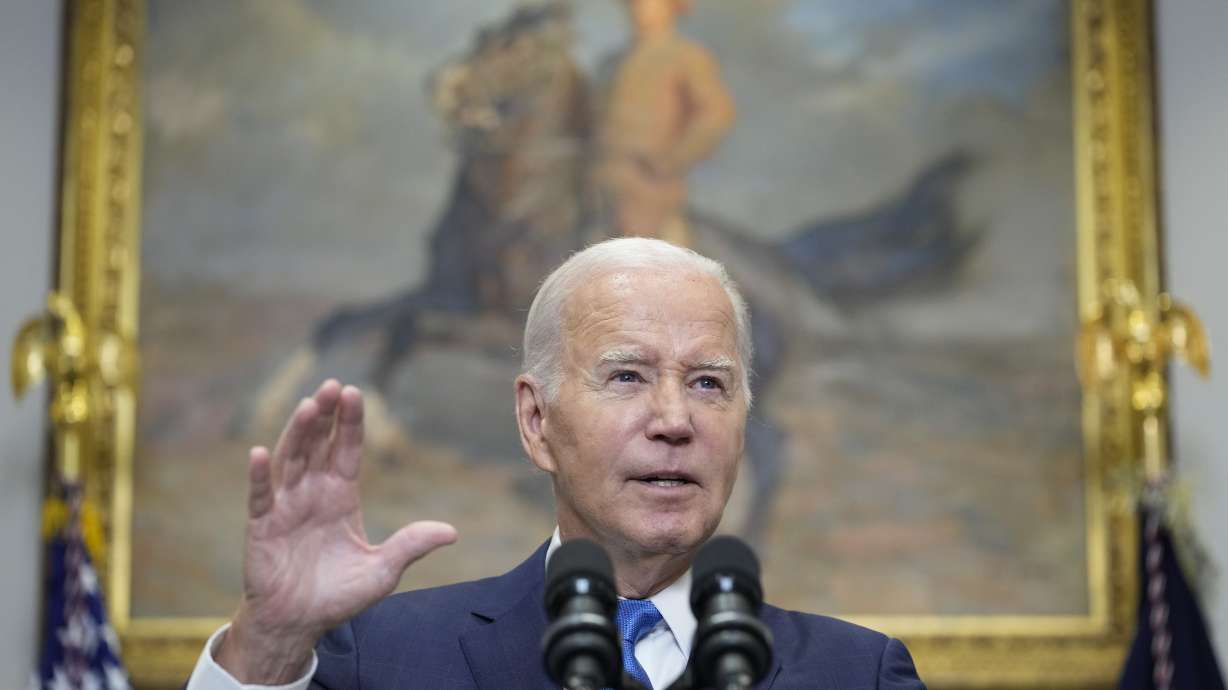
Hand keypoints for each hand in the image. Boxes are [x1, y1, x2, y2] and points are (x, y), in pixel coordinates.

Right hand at [215, 380, 456, 683]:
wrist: (299, 623)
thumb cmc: (338, 595)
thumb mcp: (383, 571)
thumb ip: (410, 546)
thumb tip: (452, 532)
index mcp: (341, 496)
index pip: (346, 450)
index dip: (349, 423)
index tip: (355, 392)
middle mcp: (312, 493)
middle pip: (317, 445)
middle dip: (324, 415)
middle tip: (332, 386)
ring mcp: (285, 506)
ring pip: (291, 460)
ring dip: (297, 433)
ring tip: (308, 406)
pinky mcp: (262, 526)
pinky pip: (259, 497)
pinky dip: (260, 475)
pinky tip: (260, 453)